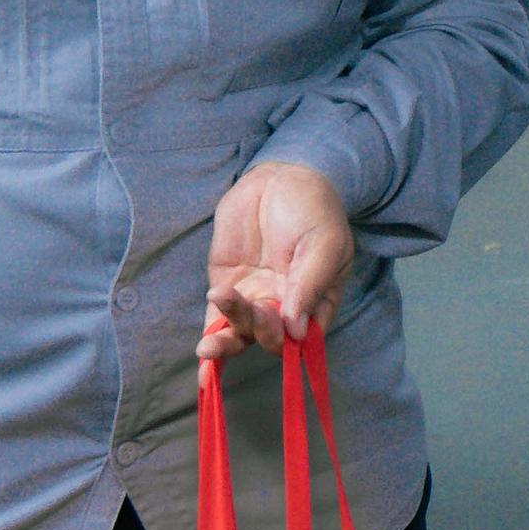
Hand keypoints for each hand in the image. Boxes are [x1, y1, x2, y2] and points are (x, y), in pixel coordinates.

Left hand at [201, 158, 353, 362]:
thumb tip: (296, 330)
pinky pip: (216, 320)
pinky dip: (210, 339)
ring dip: (227, 342)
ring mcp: (253, 299)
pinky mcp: (226, 287)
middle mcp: (284, 308)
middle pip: (269, 337)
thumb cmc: (313, 209)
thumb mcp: (325, 242)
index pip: (304, 337)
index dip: (291, 339)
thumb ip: (311, 283)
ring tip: (212, 338)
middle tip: (256, 308)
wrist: (281, 177)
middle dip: (261, 330)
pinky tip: (204, 352)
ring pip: (240, 333)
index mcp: (315, 303)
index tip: (283, 323)